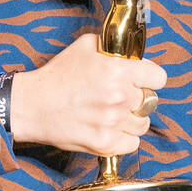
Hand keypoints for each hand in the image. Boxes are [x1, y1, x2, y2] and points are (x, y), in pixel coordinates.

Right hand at [9, 30, 165, 155]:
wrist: (33, 105)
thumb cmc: (57, 75)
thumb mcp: (85, 46)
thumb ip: (113, 48)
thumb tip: (132, 54)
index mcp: (117, 71)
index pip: (158, 78)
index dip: (151, 77)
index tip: (144, 80)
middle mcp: (119, 97)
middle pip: (150, 101)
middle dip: (138, 97)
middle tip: (121, 95)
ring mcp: (113, 123)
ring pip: (142, 124)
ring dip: (132, 119)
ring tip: (115, 113)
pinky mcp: (105, 144)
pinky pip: (133, 144)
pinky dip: (124, 138)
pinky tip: (111, 128)